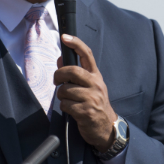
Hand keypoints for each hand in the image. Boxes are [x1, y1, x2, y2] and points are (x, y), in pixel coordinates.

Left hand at [54, 34, 117, 151]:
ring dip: (61, 96)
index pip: (87, 54)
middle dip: (59, 75)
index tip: (65, 37)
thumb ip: (75, 73)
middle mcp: (96, 85)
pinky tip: (71, 110)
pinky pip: (65, 105)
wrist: (106, 127)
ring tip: (68, 100)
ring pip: (65, 90)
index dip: (76, 44)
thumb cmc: (94, 103)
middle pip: (72, 71)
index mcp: (96, 76)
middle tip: (56, 81)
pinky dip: (64, 107)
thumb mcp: (89, 86)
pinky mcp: (86, 112)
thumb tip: (61, 58)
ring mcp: (92, 98)